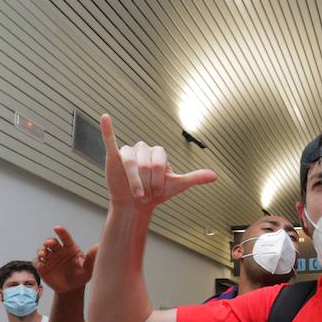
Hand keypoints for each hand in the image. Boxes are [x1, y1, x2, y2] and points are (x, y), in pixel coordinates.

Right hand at [37, 226, 96, 293]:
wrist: (72, 288)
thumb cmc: (81, 275)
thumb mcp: (88, 268)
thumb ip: (92, 258)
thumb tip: (99, 246)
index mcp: (70, 248)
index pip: (65, 238)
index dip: (61, 232)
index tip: (57, 228)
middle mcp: (58, 251)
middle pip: (52, 242)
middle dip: (49, 242)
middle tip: (48, 244)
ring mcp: (50, 258)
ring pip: (42, 250)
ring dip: (41, 250)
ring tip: (43, 254)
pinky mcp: (43, 267)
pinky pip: (38, 262)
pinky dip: (38, 262)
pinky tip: (41, 265)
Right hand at [100, 114, 216, 211]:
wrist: (135, 204)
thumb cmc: (155, 193)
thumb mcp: (176, 185)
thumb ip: (194, 178)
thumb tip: (215, 176)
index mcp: (159, 152)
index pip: (159, 163)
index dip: (158, 180)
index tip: (157, 193)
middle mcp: (144, 148)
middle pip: (145, 164)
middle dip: (146, 184)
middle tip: (145, 194)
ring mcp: (129, 152)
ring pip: (130, 163)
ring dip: (134, 181)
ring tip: (136, 193)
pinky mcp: (114, 156)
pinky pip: (110, 140)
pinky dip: (107, 129)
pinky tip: (105, 117)